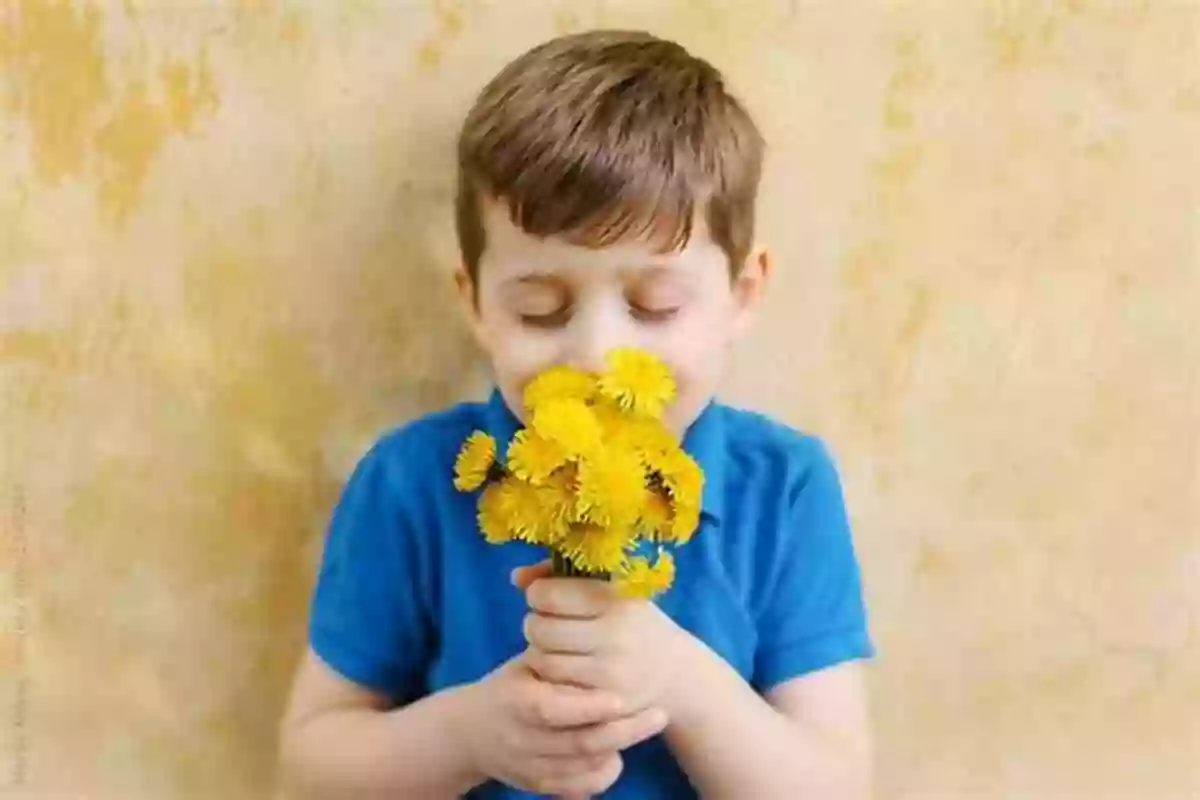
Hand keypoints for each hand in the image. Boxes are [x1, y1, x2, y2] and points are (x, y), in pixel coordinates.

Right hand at [454, 651, 668, 795]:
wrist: (470, 732)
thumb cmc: (510, 686)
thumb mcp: (525, 665)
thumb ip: (555, 657)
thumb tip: (596, 632)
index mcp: (516, 702)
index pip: (554, 709)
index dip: (589, 707)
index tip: (620, 696)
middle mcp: (521, 739)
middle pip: (578, 743)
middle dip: (623, 730)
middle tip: (659, 714)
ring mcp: (529, 767)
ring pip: (582, 769)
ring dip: (619, 750)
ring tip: (647, 725)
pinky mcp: (537, 785)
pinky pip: (576, 787)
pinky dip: (602, 775)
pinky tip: (620, 756)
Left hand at [514, 561, 694, 721]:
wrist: (677, 674)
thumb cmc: (634, 623)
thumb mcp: (611, 591)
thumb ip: (562, 577)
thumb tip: (516, 577)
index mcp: (616, 600)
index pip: (550, 594)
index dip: (538, 594)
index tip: (546, 598)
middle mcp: (614, 636)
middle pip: (540, 629)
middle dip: (535, 624)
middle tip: (548, 625)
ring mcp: (609, 673)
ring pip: (542, 661)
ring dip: (538, 652)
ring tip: (555, 647)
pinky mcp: (604, 703)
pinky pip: (555, 689)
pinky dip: (550, 679)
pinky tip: (563, 671)